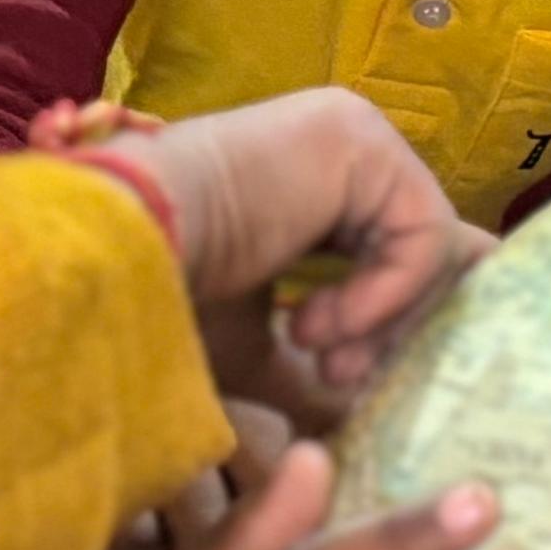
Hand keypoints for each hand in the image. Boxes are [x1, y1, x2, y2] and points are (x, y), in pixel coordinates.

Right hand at [118, 90, 481, 401]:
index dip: (398, 314)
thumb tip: (357, 415)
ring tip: (313, 348)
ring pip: (426, 244)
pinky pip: (420, 232)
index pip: (397, 243)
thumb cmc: (171, 300)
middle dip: (391, 326)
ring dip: (377, 317)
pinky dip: (382, 294)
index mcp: (317, 181)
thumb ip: (319, 365)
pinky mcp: (361, 142)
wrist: (124, 252)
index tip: (364, 371)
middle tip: (339, 376)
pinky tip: (316, 321)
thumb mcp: (260, 344)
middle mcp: (342, 147)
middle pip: (421, 243)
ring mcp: (354, 134)